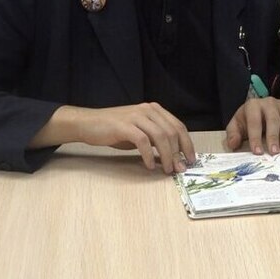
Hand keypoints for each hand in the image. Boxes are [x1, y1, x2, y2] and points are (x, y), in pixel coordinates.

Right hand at [70, 103, 195, 172]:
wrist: (88, 123)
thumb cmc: (114, 130)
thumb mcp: (139, 133)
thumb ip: (155, 141)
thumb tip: (172, 158)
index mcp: (154, 110)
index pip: (178, 126)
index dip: (187, 143)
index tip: (190, 159)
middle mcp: (148, 110)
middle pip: (172, 131)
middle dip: (178, 152)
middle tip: (180, 168)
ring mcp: (136, 116)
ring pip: (160, 136)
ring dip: (166, 156)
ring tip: (167, 170)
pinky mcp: (124, 126)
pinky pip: (143, 141)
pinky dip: (148, 155)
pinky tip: (148, 166)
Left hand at [225, 97, 279, 154]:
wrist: (258, 111)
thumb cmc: (247, 120)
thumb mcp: (236, 126)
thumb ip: (233, 135)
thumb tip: (233, 144)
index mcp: (253, 105)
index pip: (254, 121)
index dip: (255, 137)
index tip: (257, 151)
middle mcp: (269, 102)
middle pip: (273, 119)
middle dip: (274, 137)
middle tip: (274, 152)